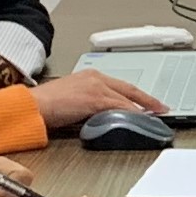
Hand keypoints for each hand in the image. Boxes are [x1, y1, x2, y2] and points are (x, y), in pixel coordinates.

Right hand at [32, 67, 166, 129]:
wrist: (33, 105)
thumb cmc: (45, 105)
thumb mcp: (72, 101)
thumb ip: (89, 104)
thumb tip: (102, 117)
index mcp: (89, 76)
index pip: (119, 85)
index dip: (136, 95)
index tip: (147, 101)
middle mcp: (95, 77)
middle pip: (128, 89)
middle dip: (147, 99)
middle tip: (161, 108)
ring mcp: (96, 87)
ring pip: (126, 98)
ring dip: (143, 109)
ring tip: (155, 117)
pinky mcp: (94, 99)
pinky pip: (119, 107)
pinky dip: (132, 114)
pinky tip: (140, 120)